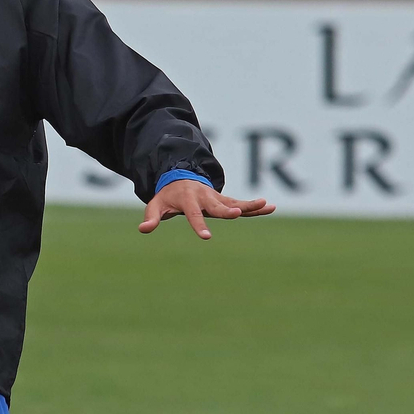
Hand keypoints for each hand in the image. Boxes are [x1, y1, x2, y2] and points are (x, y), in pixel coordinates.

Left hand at [139, 179, 274, 238]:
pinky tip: (270, 207)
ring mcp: (217, 198)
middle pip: (218, 206)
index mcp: (188, 199)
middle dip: (228, 211)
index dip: (199, 225)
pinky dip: (254, 206)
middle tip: (238, 214)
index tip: (206, 237)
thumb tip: (143, 229)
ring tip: (267, 204)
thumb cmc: (168, 195)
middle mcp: (205, 197)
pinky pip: (241, 203)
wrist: (181, 176)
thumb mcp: (156, 205)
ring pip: (235, 203)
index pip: (193, 214)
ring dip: (250, 205)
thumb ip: (151, 217)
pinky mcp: (225, 200)